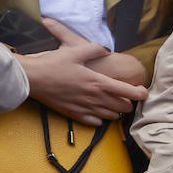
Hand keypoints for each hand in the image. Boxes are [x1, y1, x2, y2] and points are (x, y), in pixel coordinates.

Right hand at [17, 39, 147, 124]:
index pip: (130, 92)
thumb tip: (106, 50)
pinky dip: (99, 119)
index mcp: (98, 82)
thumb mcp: (74, 50)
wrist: (31, 78)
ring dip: (115, 110)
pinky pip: (95, 123)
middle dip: (127, 102)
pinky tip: (95, 111)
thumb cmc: (51, 63)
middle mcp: (95, 98)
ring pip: (111, 117)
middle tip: (122, 94)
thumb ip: (94, 49)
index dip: (141, 93)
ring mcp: (85, 108)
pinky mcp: (74, 114)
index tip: (141, 90)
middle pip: (124, 108)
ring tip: (110, 102)